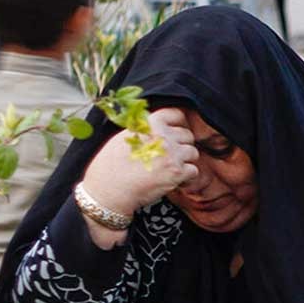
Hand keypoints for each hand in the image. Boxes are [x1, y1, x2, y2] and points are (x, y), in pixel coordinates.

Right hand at [80, 107, 200, 219]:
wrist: (109, 188)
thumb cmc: (111, 165)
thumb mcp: (125, 136)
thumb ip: (145, 129)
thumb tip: (158, 128)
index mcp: (149, 123)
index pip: (176, 114)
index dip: (179, 124)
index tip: (176, 134)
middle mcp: (162, 136)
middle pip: (187, 135)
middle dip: (182, 145)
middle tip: (171, 156)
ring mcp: (171, 154)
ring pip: (193, 153)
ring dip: (185, 161)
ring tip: (171, 169)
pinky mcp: (177, 172)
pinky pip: (194, 170)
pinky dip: (187, 177)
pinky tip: (176, 180)